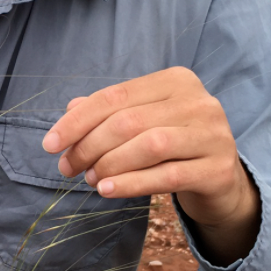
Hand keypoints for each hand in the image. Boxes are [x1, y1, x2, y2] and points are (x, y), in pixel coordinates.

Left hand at [41, 67, 259, 264]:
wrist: (221, 179)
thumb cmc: (172, 143)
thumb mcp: (141, 121)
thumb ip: (108, 112)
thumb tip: (69, 110)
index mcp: (175, 80)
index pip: (115, 96)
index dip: (77, 120)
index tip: (49, 144)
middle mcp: (198, 101)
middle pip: (128, 121)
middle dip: (89, 146)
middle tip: (68, 167)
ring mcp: (213, 135)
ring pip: (149, 146)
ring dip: (109, 164)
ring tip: (89, 179)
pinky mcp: (219, 170)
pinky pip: (167, 176)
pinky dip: (131, 183)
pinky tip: (107, 190)